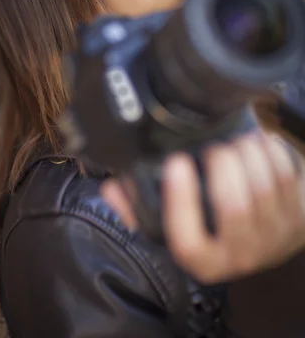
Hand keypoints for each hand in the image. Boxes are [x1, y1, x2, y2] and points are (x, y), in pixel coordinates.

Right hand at [101, 131, 304, 283]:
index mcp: (204, 259)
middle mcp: (240, 255)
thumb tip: (112, 188)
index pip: (187, 240)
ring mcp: (274, 237)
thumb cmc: (210, 224)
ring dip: (249, 154)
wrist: (263, 238)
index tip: (175, 161)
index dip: (180, 200)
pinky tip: (259, 142)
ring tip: (237, 139)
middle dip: (223, 165)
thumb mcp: (171, 222)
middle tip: (213, 146)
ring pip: (265, 188)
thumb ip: (137, 205)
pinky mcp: (298, 218)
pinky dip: (272, 153)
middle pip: (235, 207)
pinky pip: (289, 179)